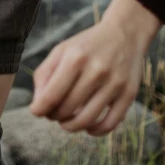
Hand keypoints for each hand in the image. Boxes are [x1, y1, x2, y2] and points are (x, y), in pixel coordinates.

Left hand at [29, 22, 144, 135]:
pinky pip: (110, 124)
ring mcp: (114, 83)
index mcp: (75, 58)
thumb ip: (45, 74)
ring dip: (71, 126)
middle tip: (53, 113)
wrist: (124, 33)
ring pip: (87, 120)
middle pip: (67, 109)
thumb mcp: (62, 50)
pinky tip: (87, 127)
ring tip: (66, 121)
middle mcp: (96, 71)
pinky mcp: (129, 94)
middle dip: (55, 116)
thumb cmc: (86, 45)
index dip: (39, 109)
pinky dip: (95, 131)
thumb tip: (37, 106)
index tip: (36, 112)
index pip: (51, 95)